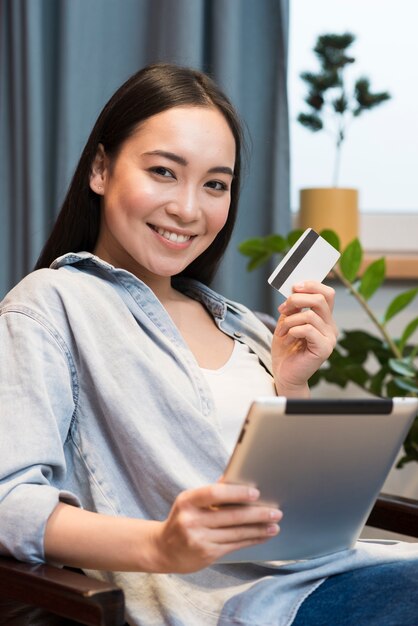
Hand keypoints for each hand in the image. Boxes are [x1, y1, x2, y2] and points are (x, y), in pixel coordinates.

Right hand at [152, 483, 282, 572]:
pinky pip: (234, 545)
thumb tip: (237, 476)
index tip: (256, 493)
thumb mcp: (190, 501)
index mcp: (187, 501)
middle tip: (275, 511)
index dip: (236, 493)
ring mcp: (199, 539)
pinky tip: (262, 535)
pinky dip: (251, 539)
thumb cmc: (183, 518)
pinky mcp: (207, 554)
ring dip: (259, 529)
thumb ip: (212, 490)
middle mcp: (191, 520)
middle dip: (257, 514)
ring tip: (275, 524)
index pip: (214, 493)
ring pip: (236, 533)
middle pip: (231, 516)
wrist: (163, 549)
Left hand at [271, 281, 337, 394]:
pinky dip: (293, 330)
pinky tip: (288, 338)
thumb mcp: (287, 322)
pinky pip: (308, 329)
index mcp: (324, 319)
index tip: (294, 287)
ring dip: (290, 320)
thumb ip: (294, 307)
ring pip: (310, 315)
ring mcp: (330, 338)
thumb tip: (295, 291)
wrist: (284, 374)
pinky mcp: (324, 349)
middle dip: (297, 299)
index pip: (327, 293)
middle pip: (320, 299)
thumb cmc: (286, 350)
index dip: (311, 285)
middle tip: (283, 308)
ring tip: (282, 330)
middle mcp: (331, 327)